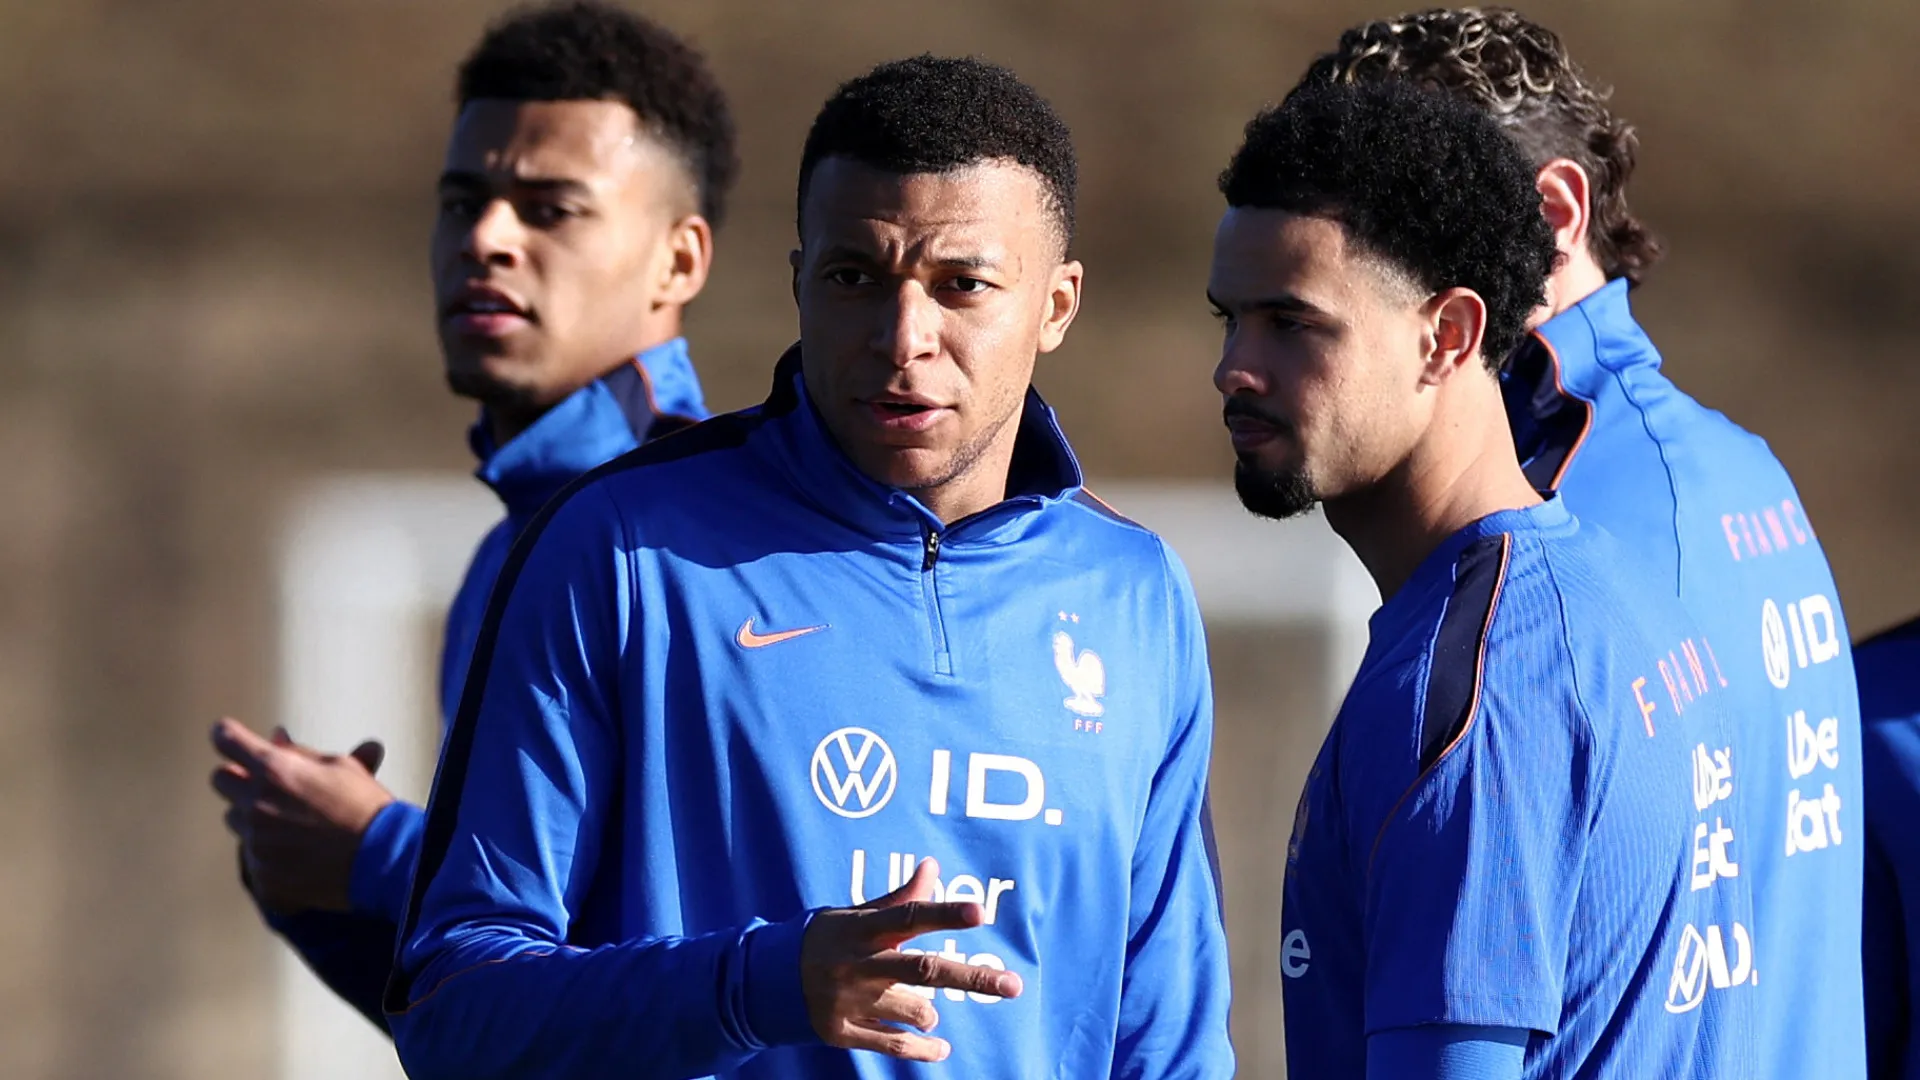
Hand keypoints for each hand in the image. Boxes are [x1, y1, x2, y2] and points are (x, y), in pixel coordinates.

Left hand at [209, 718, 394, 914]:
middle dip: (240, 779)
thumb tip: (277, 736)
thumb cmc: (367, 807)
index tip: (231, 738)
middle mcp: (256, 805)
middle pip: (221, 780)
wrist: (386, 861)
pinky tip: (304, 857)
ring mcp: (256, 844)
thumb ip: (301, 753)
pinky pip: (254, 859)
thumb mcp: (342, 768)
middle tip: (271, 788)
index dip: (228, 735)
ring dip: (256, 819)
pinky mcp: (262, 876)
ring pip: (237, 821)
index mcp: (274, 770)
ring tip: (296, 827)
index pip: (226, 739)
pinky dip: (273, 857)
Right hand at [800, 857, 1022, 1061]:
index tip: (980, 912)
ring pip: (914, 1010)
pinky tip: (941, 1048)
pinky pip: (895, 1045)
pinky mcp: (842, 1032)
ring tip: (922, 1006)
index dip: (944, 914)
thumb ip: (897, 900)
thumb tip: (933, 867)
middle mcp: (857, 966)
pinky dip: (923, 1048)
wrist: (765, 982)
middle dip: (971, 978)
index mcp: (861, 930)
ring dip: (929, 1011)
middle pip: (922, 972)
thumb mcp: (854, 915)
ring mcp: (849, 1002)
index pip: (908, 918)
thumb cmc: (824, 940)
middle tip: (1014, 985)